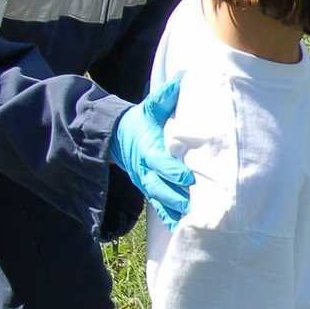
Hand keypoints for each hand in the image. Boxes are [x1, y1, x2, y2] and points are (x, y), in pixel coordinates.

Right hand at [109, 75, 192, 227]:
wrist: (117, 137)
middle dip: (174, 196)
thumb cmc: (139, 121)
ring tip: (190, 220)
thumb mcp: (149, 108)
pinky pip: (156, 206)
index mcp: (147, 148)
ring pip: (158, 199)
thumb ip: (164, 97)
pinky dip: (167, 217)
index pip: (159, 161)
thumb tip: (180, 81)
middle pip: (158, 186)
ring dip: (172, 210)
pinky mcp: (148, 189)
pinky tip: (179, 227)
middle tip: (192, 204)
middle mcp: (145, 168)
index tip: (188, 178)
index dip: (172, 171)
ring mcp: (145, 181)